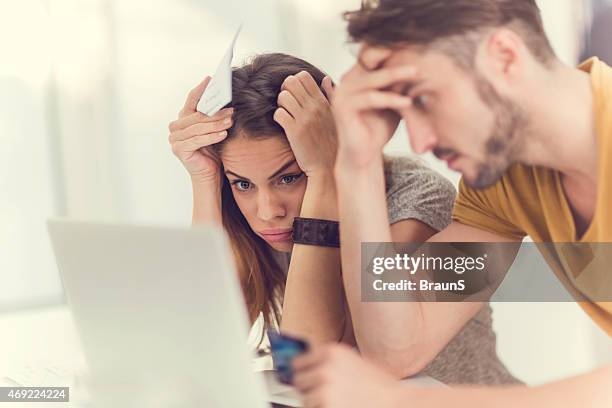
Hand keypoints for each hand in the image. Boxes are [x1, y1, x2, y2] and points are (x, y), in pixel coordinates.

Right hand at [168, 76, 233, 182]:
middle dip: (215, 112)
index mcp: (182, 119)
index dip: (200, 90)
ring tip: (231, 121)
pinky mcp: (179, 150)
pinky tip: (223, 134)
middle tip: (231, 110)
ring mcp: (175, 139)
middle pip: (196, 115)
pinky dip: (211, 137)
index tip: (210, 80)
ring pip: (198, 128)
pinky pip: (197, 140)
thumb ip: (212, 116)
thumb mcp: (213, 129)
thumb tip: (225, 99)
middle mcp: (175, 127)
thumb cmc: (212, 151)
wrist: (210, 174)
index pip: (191, 101)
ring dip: (216, 124)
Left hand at [273, 71, 336, 176]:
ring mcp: (304, 119)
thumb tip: (325, 79)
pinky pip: (278, 114)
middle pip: (290, 82)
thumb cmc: (332, 142)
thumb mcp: (335, 116)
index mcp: (323, 101)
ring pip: (282, 96)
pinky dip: (278, 117)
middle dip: (285, 90)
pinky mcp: (294, 132)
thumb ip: (330, 95)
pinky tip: (284, 124)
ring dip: (281, 104)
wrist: (328, 166)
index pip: (303, 76)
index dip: (295, 81)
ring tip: (286, 113)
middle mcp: (314, 107)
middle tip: (287, 102)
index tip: (295, 93)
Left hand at [293, 344, 402, 407]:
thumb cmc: (381, 387)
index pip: (299, 361)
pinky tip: (338, 407)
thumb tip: (308, 367)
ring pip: (305, 399)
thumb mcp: (354, 362)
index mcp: (332, 352)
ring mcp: (324, 388)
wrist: (396, 403)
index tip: (303, 377)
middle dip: (308, 388)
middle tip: (323, 394)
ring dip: (315, 403)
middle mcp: (325, 367)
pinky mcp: (326, 405)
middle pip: (298, 380)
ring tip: (337, 402)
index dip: (302, 372)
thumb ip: (330, 362)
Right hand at [332, 47, 415, 169]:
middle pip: (370, 59)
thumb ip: (399, 82)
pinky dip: (390, 99)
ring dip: (396, 74)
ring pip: (372, 78)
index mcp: (357, 74)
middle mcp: (346, 80)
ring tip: (417, 72)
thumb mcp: (393, 99)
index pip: (372, 51)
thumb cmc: (380, 127)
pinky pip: (370, 99)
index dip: (392, 45)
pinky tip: (407, 102)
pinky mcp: (342, 108)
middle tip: (418, 50)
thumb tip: (422, 60)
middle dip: (395, 54)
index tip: (416, 42)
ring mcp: (341, 93)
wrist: (364, 155)